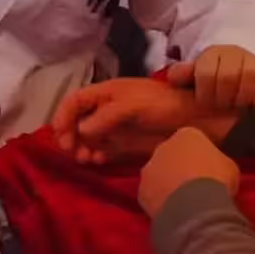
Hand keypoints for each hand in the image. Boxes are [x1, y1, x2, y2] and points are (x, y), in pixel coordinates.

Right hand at [52, 78, 205, 164]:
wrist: (194, 119)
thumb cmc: (163, 104)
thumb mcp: (132, 105)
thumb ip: (106, 116)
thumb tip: (81, 132)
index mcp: (107, 92)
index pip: (75, 101)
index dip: (63, 116)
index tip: (61, 136)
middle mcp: (107, 109)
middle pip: (77, 121)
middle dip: (70, 136)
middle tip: (72, 152)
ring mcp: (116, 127)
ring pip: (87, 138)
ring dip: (81, 148)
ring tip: (85, 159)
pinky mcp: (125, 144)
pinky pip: (103, 150)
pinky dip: (96, 156)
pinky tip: (98, 161)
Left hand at [139, 127, 239, 218]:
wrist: (195, 205)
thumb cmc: (217, 179)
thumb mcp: (229, 166)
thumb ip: (218, 162)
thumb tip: (216, 169)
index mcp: (187, 134)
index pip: (193, 141)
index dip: (201, 157)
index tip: (208, 171)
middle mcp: (164, 146)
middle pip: (172, 155)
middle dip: (179, 167)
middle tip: (193, 185)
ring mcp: (149, 168)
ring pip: (158, 175)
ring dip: (167, 184)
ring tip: (182, 202)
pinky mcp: (141, 190)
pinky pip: (151, 194)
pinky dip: (159, 201)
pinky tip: (172, 212)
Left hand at [166, 45, 254, 110]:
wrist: (237, 75)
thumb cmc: (212, 81)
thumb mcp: (194, 77)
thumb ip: (183, 75)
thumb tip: (173, 76)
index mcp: (212, 54)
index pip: (206, 72)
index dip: (205, 93)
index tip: (205, 102)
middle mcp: (235, 52)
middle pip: (229, 75)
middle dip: (223, 97)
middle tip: (222, 106)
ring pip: (251, 75)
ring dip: (242, 96)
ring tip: (238, 105)